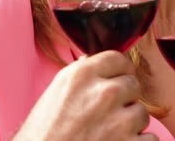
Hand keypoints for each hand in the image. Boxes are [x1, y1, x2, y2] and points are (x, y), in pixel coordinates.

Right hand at [13, 51, 157, 140]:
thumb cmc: (42, 132)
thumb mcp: (55, 91)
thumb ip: (78, 73)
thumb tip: (90, 61)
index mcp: (82, 75)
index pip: (118, 58)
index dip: (119, 69)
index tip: (119, 77)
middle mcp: (103, 93)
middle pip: (133, 84)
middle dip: (125, 97)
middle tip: (112, 109)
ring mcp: (117, 121)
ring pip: (142, 112)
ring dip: (131, 122)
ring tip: (112, 130)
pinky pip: (149, 139)